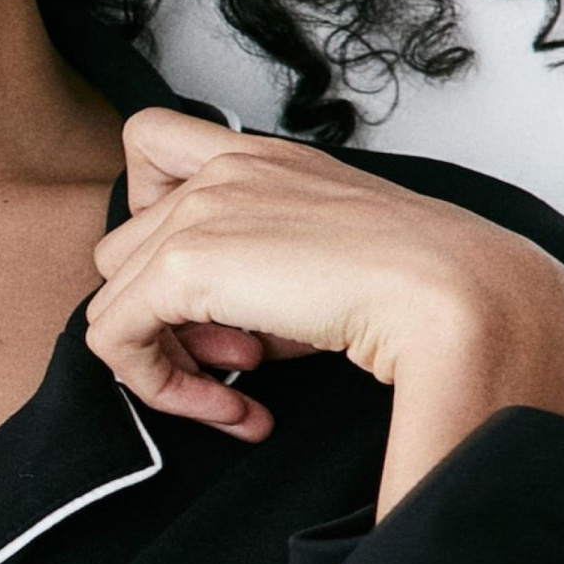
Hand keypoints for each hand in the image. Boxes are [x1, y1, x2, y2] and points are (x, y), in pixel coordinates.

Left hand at [85, 108, 563, 517]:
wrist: (452, 292)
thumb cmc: (413, 286)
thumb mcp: (321, 268)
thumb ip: (262, 284)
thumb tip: (225, 338)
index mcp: (261, 156)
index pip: (155, 177)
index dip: (165, 252)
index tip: (226, 310)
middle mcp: (224, 166)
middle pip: (124, 249)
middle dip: (167, 317)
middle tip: (238, 360)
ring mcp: (201, 207)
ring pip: (112, 294)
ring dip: (164, 354)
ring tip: (239, 382)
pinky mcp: (185, 263)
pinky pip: (113, 337)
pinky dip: (157, 386)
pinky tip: (230, 407)